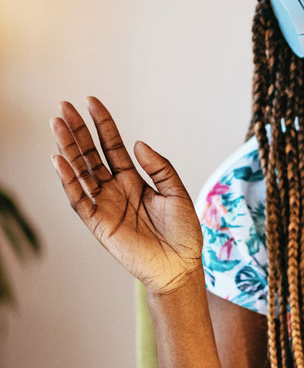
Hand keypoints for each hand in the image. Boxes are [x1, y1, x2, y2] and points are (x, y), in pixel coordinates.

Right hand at [50, 97, 203, 295]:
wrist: (181, 266)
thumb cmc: (183, 233)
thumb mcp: (176, 193)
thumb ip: (159, 167)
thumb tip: (137, 143)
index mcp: (133, 180)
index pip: (111, 146)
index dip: (102, 124)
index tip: (91, 101)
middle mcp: (114, 189)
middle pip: (90, 155)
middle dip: (77, 131)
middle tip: (63, 107)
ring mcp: (104, 205)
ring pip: (80, 172)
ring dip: (67, 149)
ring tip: (56, 124)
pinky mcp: (98, 223)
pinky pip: (79, 199)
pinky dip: (68, 180)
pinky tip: (59, 160)